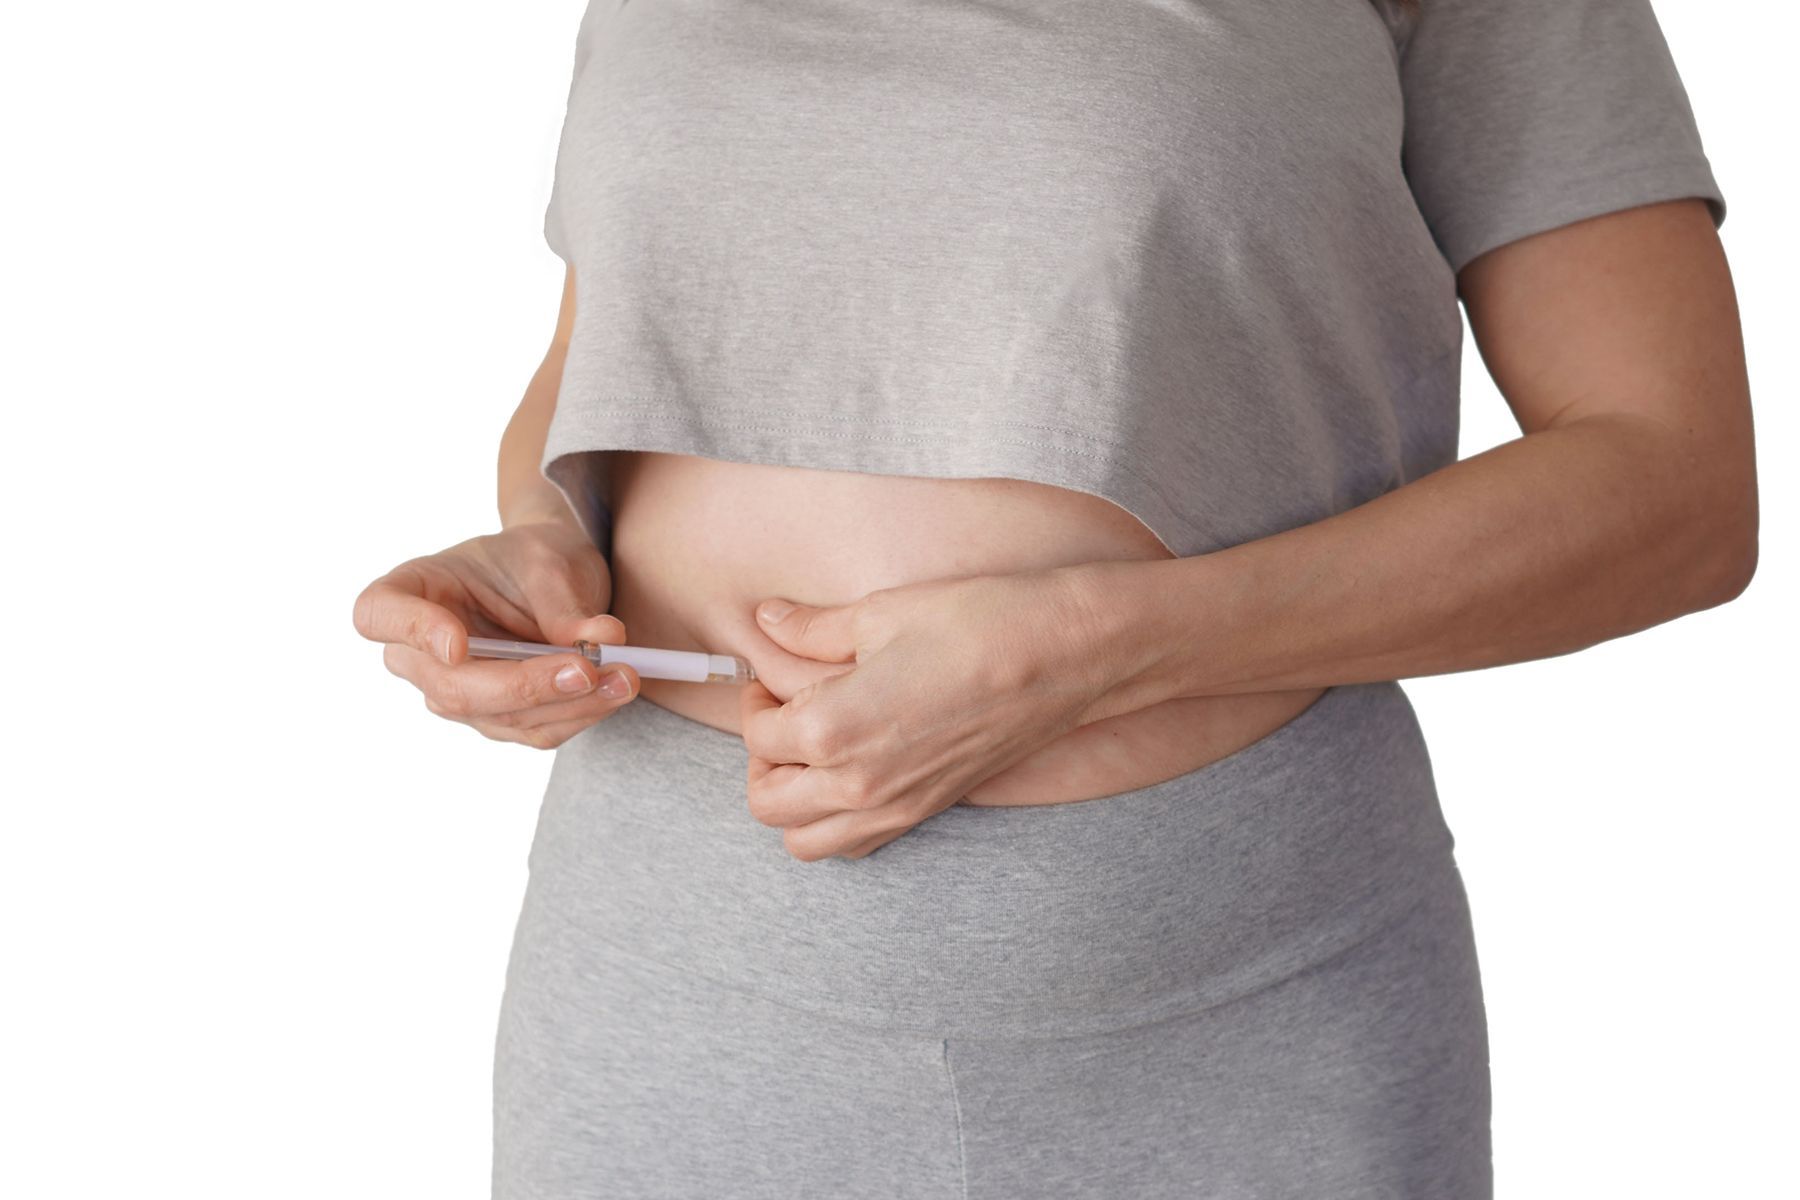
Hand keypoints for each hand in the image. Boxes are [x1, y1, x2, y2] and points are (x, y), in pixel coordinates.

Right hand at [351, 520, 638, 748]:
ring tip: (625, 677)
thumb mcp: (548, 558)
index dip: (411, 632)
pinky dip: (581, 713)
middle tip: (585, 668)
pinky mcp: (498, 718)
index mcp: (411, 590)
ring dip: (569, 704)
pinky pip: (535, 730)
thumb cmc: (535, 556)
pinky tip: (616, 690)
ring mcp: (456, 692)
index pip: (379, 615)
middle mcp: (420, 652)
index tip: (456, 644)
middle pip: (451, 687)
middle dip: (524, 685)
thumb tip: (603, 639)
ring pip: (500, 718)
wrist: (554, 577)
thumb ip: (564, 601)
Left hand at [739, 567, 1113, 859]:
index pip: (758, 735)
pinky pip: (855, 844)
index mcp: (833, 729)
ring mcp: (896, 807)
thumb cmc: (976, 623)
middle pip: (767, 802)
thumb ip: (812, 628)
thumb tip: (766, 621)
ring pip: (805, 841)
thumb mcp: (881, 612)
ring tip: (814, 749)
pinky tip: (854, 770)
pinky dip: (836, 821)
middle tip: (784, 713)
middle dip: (763, 758)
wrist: (1065, 654)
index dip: (757, 698)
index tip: (774, 674)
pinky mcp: (927, 810)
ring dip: (794, 801)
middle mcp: (858, 784)